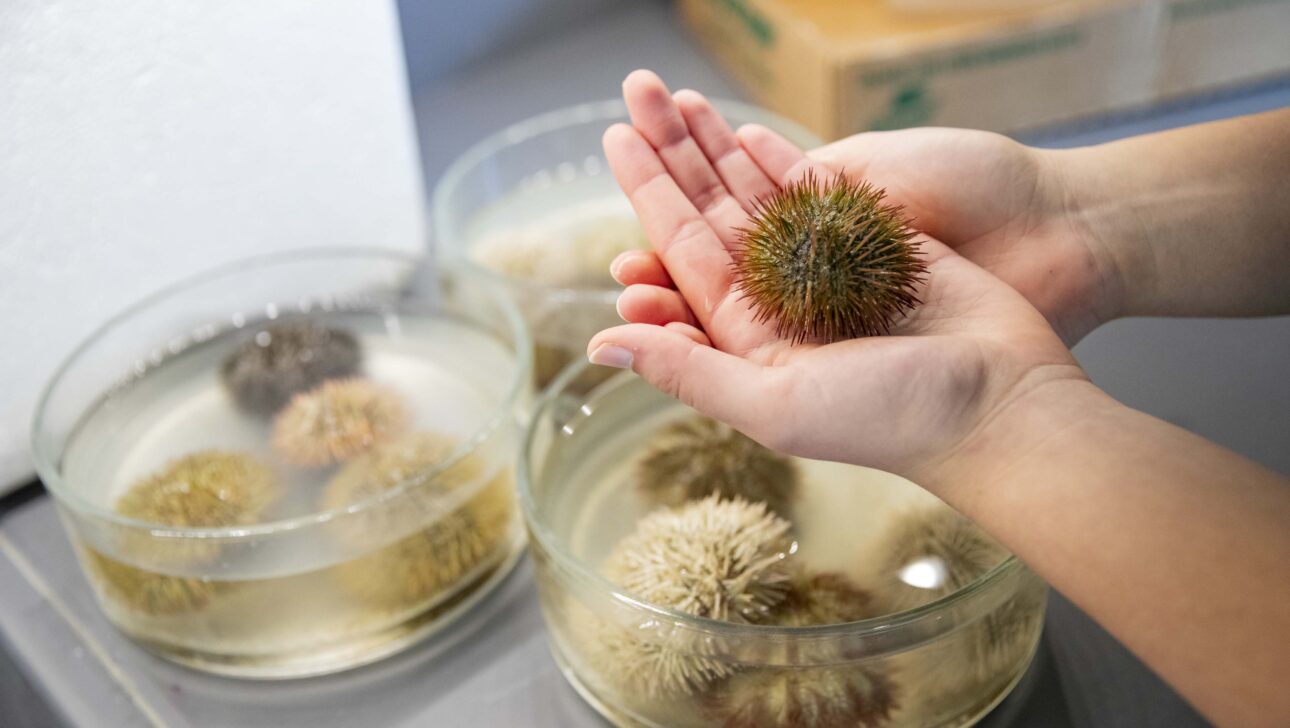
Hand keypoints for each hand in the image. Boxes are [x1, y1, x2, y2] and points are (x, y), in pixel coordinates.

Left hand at [588, 71, 1084, 480]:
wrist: (1001, 401)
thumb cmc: (891, 418)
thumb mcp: (774, 404)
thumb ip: (687, 371)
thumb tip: (597, 347)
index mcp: (748, 340)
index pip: (681, 255)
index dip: (647, 194)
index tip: (615, 140)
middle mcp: (780, 302)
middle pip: (712, 215)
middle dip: (673, 156)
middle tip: (638, 94)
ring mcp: (827, 270)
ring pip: (758, 197)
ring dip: (718, 148)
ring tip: (682, 95)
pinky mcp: (874, 245)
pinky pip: (816, 195)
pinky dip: (782, 161)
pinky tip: (745, 131)